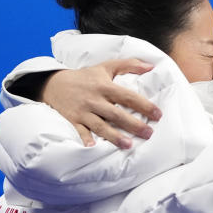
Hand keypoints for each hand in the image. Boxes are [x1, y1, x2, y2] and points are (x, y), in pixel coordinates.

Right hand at [40, 59, 161, 148]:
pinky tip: (93, 148)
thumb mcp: (106, 66)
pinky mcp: (73, 120)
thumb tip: (151, 66)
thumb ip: (129, 64)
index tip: (158, 115)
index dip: (144, 105)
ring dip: (114, 136)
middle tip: (149, 133)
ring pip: (100, 126)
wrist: (54, 83)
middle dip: (133, 124)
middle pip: (116, 114)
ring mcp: (83, 111)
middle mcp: (94, 99)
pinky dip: (85, 139)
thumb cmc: (86, 76)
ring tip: (128, 145)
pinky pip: (80, 131)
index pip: (128, 97)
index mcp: (105, 87)